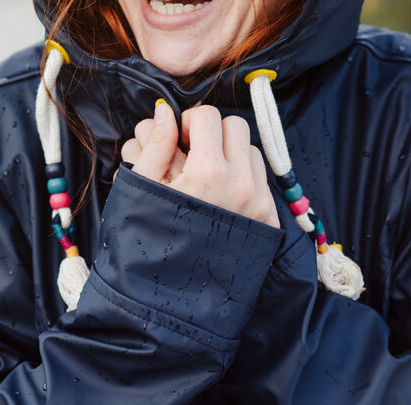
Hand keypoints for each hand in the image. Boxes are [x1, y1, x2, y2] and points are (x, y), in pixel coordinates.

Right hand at [120, 101, 279, 227]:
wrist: (172, 298)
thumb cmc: (148, 242)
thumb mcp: (142, 189)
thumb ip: (156, 143)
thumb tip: (165, 111)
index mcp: (207, 174)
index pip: (207, 116)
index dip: (187, 122)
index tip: (176, 139)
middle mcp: (241, 185)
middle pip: (234, 125)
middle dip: (212, 132)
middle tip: (191, 152)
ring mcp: (258, 202)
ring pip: (251, 149)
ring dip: (229, 152)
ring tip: (205, 175)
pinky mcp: (268, 219)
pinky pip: (261, 177)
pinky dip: (243, 175)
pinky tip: (220, 194)